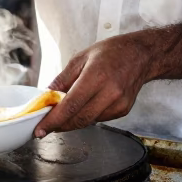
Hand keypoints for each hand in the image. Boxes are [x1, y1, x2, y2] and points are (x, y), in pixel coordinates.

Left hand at [36, 36, 154, 136]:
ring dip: (72, 121)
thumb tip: (46, 96)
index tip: (40, 129)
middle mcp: (109, 92)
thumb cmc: (111, 52)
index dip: (53, 120)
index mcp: (96, 76)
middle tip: (46, 126)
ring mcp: (118, 104)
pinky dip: (87, 116)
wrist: (141, 55)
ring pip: (88, 122)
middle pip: (79, 119)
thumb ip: (62, 80)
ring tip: (63, 113)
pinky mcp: (123, 110)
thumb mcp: (80, 58)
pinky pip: (99, 119)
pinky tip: (85, 106)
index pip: (71, 105)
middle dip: (59, 125)